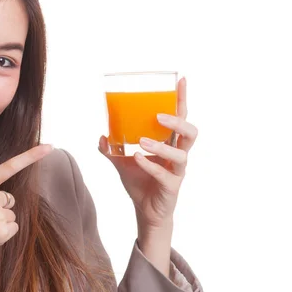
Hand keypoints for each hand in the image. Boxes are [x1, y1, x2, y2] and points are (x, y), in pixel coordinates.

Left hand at [99, 77, 197, 228]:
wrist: (144, 211)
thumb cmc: (140, 182)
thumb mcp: (122, 162)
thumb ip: (112, 148)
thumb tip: (101, 135)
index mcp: (170, 144)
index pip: (181, 118)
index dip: (182, 100)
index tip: (181, 80)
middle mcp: (178, 155)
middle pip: (190, 133)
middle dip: (178, 122)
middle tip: (158, 116)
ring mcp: (177, 172)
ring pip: (181, 154)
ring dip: (161, 146)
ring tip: (141, 141)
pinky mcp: (172, 187)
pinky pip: (165, 175)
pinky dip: (150, 165)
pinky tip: (136, 158)